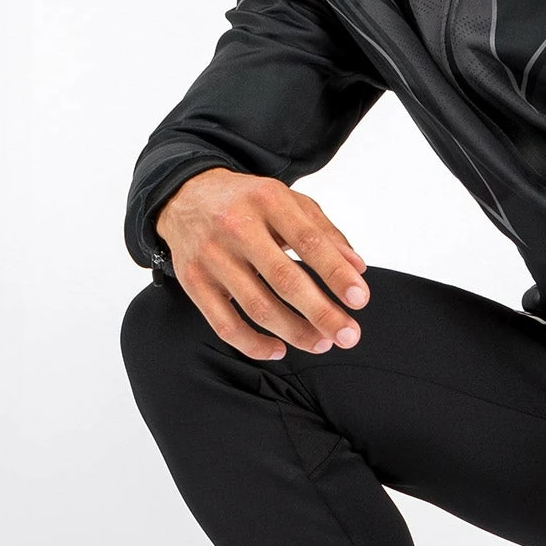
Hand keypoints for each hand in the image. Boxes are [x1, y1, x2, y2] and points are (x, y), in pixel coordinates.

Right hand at [155, 169, 369, 360]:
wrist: (185, 195)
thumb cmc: (247, 201)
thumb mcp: (289, 201)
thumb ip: (325, 232)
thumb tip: (357, 268)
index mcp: (268, 200)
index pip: (309, 241)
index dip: (336, 273)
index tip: (360, 299)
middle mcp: (236, 226)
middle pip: (284, 279)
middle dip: (321, 312)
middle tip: (348, 334)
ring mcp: (212, 256)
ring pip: (257, 307)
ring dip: (294, 332)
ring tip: (321, 343)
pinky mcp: (193, 281)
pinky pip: (224, 325)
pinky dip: (254, 344)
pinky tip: (279, 349)